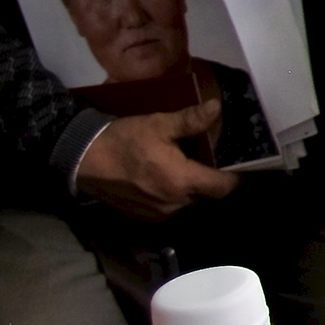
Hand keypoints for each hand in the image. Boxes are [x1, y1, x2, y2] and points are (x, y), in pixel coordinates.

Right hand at [74, 101, 241, 221]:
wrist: (84, 159)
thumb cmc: (124, 140)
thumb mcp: (159, 124)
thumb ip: (191, 120)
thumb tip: (217, 108)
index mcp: (182, 182)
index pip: (224, 188)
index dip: (236, 177)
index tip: (240, 165)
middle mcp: (174, 204)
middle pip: (208, 196)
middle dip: (213, 180)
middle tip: (213, 160)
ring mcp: (158, 214)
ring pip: (189, 202)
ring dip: (193, 188)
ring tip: (191, 166)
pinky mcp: (143, 216)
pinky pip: (170, 208)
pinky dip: (175, 195)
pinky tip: (168, 177)